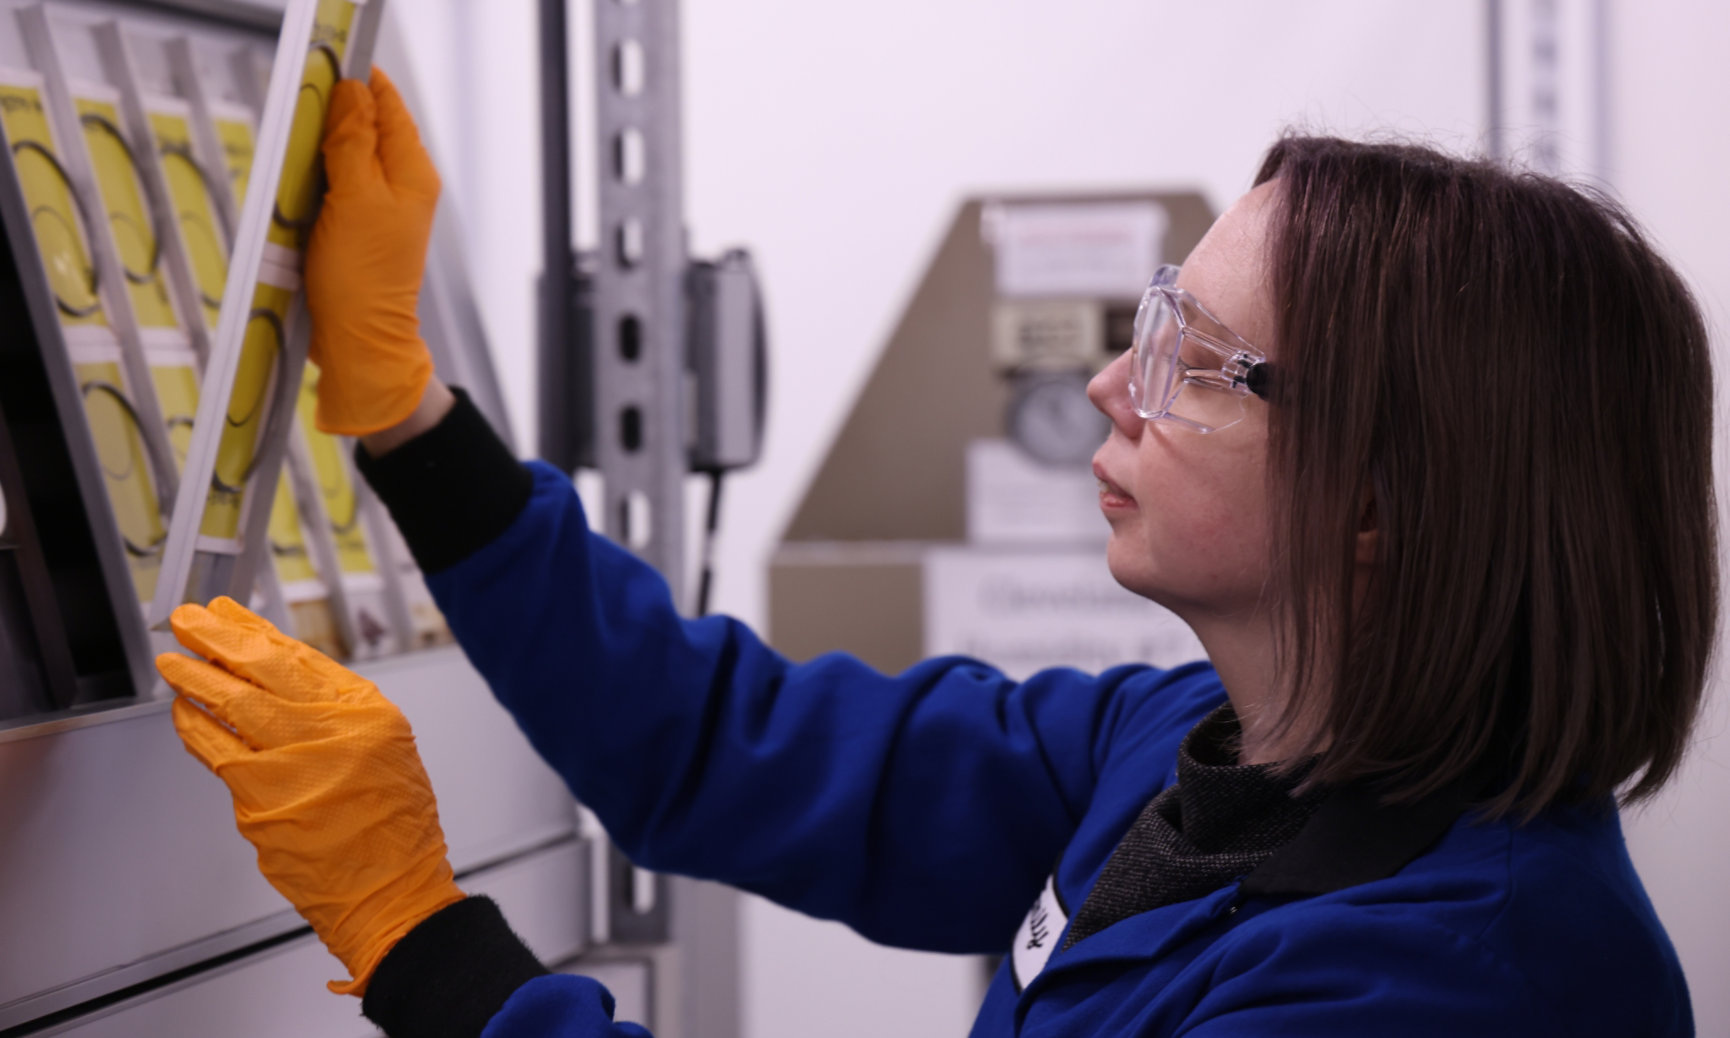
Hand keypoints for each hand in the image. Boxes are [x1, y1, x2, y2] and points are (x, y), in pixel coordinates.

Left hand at [158, 597, 464, 995]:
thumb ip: (336, 713)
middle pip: (260, 671)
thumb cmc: (392, 827)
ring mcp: (291, 768)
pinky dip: (195, 731)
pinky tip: (184, 716)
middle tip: (189, 623)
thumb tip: (277, 682)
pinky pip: (216, 757)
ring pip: (231, 707)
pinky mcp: (259, 804)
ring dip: (194, 681)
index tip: (228, 614)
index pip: (298, 656)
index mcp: (365, 714)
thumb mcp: (386, 749)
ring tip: (173, 664)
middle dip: (216, 640)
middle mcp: (329, 734)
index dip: (255, 631)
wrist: (390, 889)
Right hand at [305, 67, 437, 436]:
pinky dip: (315, 179)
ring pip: (347, 156)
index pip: (389, 106)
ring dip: (319, 150)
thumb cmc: (361, 278)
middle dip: (334, 116)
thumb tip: (353, 93)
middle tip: (301, 119)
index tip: (323, 74)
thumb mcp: (355, 200)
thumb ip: (353, 143)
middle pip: (368, 127)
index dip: (359, 85)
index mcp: (412, 173)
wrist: (358, 341)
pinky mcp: (357, 226)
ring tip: (297, 155)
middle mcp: (402, 186)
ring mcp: (380, 207)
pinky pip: (335, 186)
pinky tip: (298, 184)